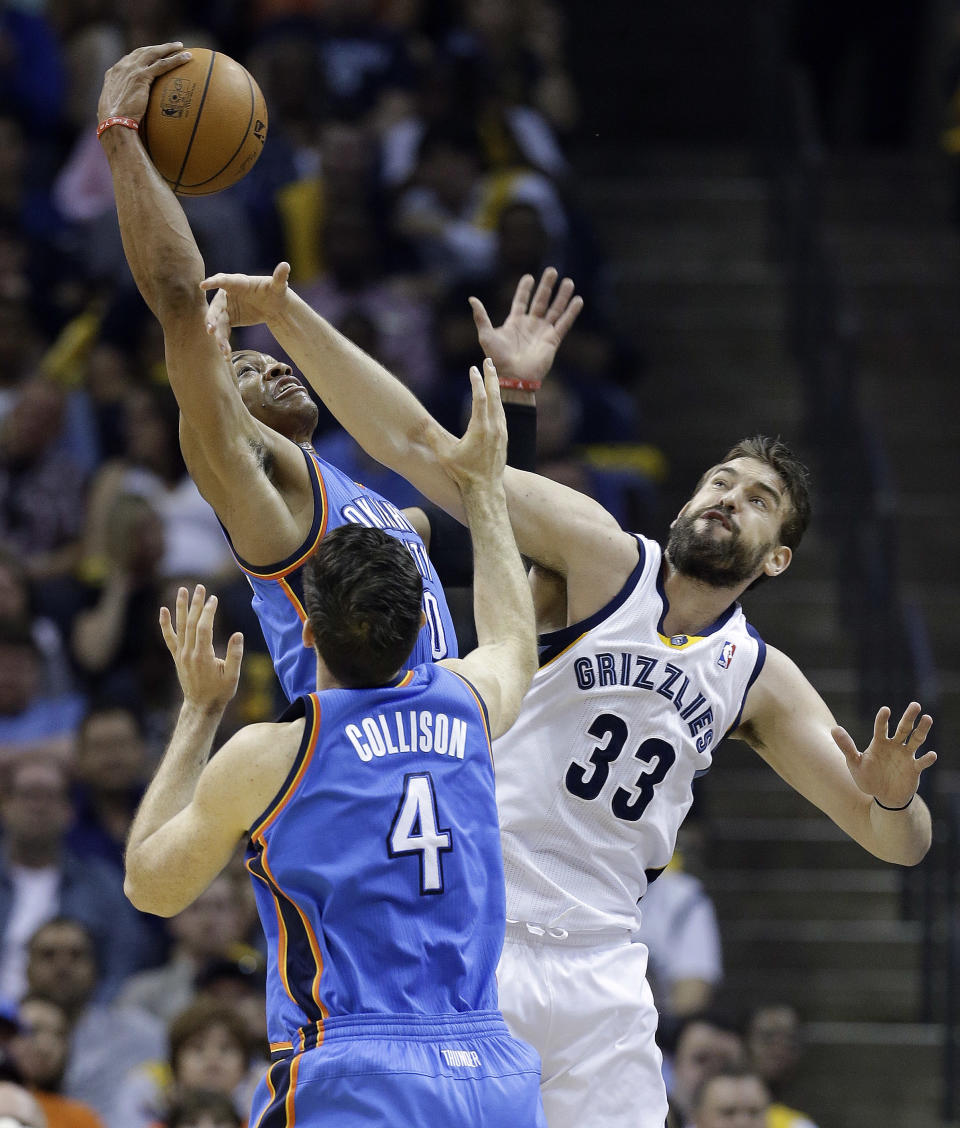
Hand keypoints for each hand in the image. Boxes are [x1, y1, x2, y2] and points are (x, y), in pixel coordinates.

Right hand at [97, 43, 190, 123]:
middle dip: (157, 47)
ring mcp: (131, 70)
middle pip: (142, 52)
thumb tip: (130, 117)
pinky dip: (175, 59)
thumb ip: (123, 107)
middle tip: (171, 47)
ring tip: (181, 47)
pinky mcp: (142, 76)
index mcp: (113, 74)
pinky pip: (162, 64)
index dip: (143, 55)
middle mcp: (121, 67)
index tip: (153, 55)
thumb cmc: (115, 124)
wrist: (114, 123)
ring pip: (153, 53)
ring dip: (168, 49)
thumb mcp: (116, 111)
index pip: (130, 59)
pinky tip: (186, 57)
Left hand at [160, 585, 243, 711]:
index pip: (204, 628)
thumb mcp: (233, 676)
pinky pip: (169, 637)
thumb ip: (235, 655)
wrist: (201, 706)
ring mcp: (181, 654)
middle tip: (200, 587)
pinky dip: (165, 624)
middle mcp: (189, 653)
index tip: (214, 598)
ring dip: (181, 607)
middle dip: (196, 604)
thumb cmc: (220, 691)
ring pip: (180, 626)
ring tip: (183, 590)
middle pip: (191, 623)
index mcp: (203, 656)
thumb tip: (238, 634)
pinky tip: (163, 610)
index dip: (208, 612)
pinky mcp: (177, 657)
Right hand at [200, 262, 291, 356]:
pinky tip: (226, 354)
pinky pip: (223, 331)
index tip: (203, 286)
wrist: (274, 306)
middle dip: (212, 318)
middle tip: (210, 329)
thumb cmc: (274, 291)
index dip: (213, 282)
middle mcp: (228, 294)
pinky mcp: (229, 319)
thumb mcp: (278, 286)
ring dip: (218, 335)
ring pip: (218, 322)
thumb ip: (280, 277)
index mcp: (238, 282)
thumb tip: (286, 265)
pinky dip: (224, 341)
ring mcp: (227, 308)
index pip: (224, 280)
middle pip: (216, 306)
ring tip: (223, 349)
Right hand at [430, 358, 505, 491]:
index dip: (476, 382)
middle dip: (491, 377)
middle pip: (495, 396)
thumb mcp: (444, 455)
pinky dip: (498, 403)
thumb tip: (422, 421)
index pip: (480, 398)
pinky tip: (495, 401)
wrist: (485, 490)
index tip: (473, 369)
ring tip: (492, 376)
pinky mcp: (503, 439)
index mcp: (481, 428)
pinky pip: (501, 415)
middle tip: (489, 361)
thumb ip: (433, 436)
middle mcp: (494, 428)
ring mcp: (501, 433)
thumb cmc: (464, 474)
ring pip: (500, 405)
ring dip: (496, 388)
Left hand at [469, 267, 582, 386]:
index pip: (521, 301)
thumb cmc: (498, 358)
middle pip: (540, 301)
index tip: (529, 277)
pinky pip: (564, 323)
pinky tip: (578, 300)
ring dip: (562, 296)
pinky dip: (571, 312)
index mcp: (515, 323)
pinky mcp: (552, 340)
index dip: (525, 289)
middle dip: (546, 286)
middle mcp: (530, 325)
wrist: (513, 377)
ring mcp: (542, 332)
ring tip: (568, 282)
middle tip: (552, 270)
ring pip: (554, 309)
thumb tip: (472, 299)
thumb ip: (481, 317)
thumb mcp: (486, 335)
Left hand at [832, 702, 935, 808]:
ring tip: (928, 718)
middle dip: (909, 717)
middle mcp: (894, 746)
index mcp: (879, 743)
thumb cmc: (868, 778)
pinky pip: (922, 762)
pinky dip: (927, 759)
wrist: (883, 797)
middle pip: (903, 728)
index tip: (885, 710)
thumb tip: (834, 729)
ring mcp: (906, 756)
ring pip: (916, 740)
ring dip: (922, 730)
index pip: (881, 727)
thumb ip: (846, 747)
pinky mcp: (915, 769)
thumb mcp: (854, 763)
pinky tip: (932, 755)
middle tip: (915, 705)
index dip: (883, 719)